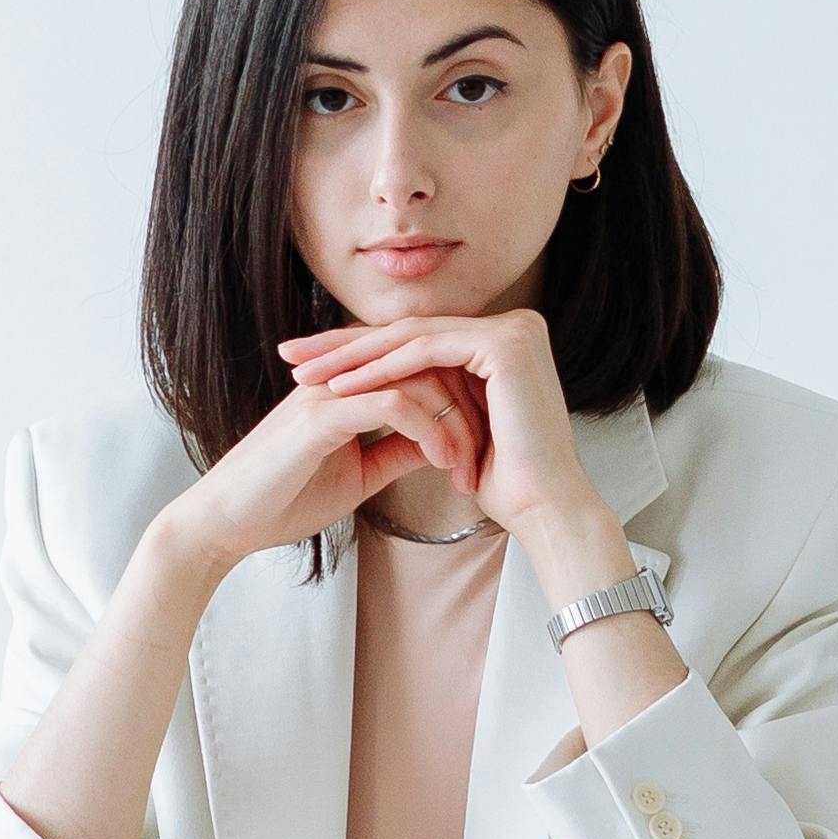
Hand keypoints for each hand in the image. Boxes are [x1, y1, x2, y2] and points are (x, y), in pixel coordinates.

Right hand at [152, 363, 469, 580]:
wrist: (227, 521)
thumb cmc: (286, 498)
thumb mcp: (362, 473)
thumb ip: (400, 450)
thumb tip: (444, 443)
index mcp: (347, 385)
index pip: (421, 368)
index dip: (462, 400)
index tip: (490, 442)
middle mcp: (338, 378)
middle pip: (427, 364)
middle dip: (469, 407)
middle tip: (491, 453)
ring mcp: (328, 391)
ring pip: (417, 380)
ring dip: (455, 423)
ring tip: (470, 464)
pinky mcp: (319, 416)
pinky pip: (393, 404)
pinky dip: (428, 430)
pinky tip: (444, 461)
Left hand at [279, 308, 615, 562]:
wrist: (546, 510)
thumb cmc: (505, 484)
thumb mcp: (457, 427)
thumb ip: (429, 396)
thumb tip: (381, 387)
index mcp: (503, 342)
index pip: (416, 342)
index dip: (359, 353)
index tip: (309, 366)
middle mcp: (514, 327)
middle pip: (409, 335)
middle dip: (343, 347)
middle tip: (291, 357)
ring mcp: (513, 330)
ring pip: (411, 340)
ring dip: (351, 356)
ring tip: (305, 374)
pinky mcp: (505, 344)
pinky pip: (425, 352)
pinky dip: (379, 368)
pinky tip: (339, 385)